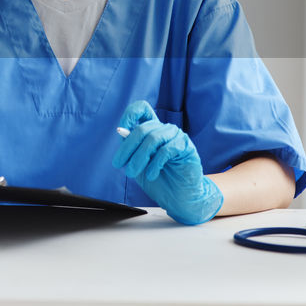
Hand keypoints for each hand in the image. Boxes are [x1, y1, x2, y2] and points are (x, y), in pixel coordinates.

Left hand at [113, 101, 222, 225]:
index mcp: (152, 129)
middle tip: (119, 164)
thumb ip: (130, 147)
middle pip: (142, 129)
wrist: (178, 197)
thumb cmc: (159, 179)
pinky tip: (151, 174)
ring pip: (153, 139)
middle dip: (127, 148)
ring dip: (139, 158)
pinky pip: (167, 150)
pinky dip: (155, 163)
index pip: (142, 109)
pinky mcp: (186, 147)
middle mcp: (164, 129)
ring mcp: (176, 136)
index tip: (120, 131)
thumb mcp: (138, 163)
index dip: (130, 114)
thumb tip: (121, 131)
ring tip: (133, 172)